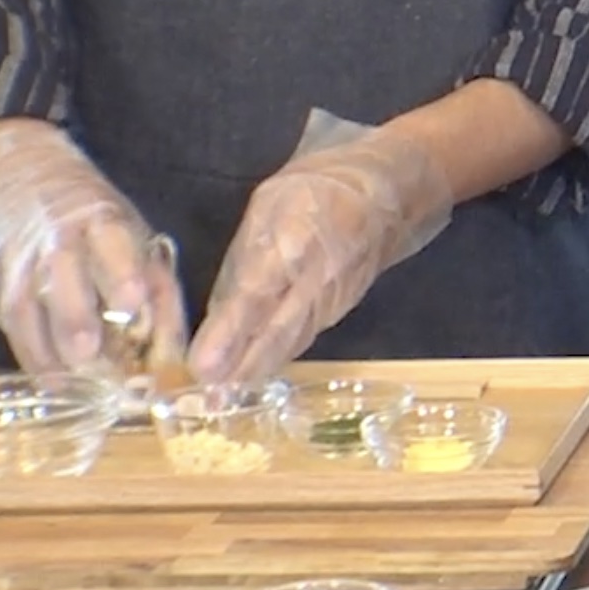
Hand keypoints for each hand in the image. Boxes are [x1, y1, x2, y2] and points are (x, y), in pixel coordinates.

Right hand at [0, 121, 182, 377]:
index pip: (111, 244)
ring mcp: (19, 260)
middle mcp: (56, 239)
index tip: (133, 301)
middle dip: (75, 319)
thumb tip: (175, 353)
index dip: (121, 272)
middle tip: (89, 355)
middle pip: (61, 279)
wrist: (19, 171)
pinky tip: (50, 380)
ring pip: (28, 308)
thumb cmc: (94, 217)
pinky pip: (10, 323)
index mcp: (101, 220)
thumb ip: (158, 290)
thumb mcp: (134, 234)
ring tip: (72, 385)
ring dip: (49, 350)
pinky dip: (30, 355)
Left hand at [189, 119, 453, 382]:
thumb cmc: (314, 191)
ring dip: (257, 372)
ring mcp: (333, 298)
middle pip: (277, 330)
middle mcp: (318, 277)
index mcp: (296, 239)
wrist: (386, 195)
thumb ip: (244, 254)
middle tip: (207, 398)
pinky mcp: (340, 311)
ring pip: (291, 341)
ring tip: (222, 399)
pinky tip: (253, 376)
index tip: (203, 364)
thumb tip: (216, 308)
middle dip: (241, 366)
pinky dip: (277, 360)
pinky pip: (303, 338)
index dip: (230, 331)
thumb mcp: (268, 205)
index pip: (257, 292)